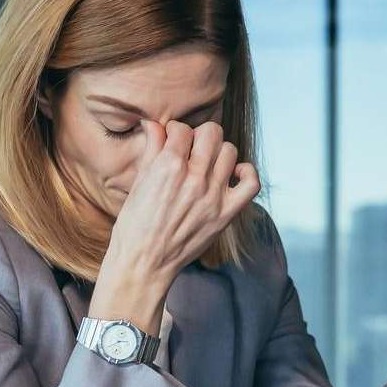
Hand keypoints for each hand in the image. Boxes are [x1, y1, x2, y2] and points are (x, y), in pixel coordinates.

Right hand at [88, 119, 260, 332]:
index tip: (173, 142)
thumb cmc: (135, 225)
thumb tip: (154, 124)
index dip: (176, 132)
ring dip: (219, 152)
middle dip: (199, 136)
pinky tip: (232, 174)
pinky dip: (246, 173)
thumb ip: (151, 149)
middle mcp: (194, 177)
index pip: (182, 128)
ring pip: (230, 151)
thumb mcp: (138, 182)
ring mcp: (213, 195)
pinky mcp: (226, 213)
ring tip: (208, 164)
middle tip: (192, 151)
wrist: (144, 262)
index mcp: (168, 166)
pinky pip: (251, 183)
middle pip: (211, 132)